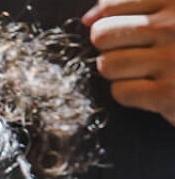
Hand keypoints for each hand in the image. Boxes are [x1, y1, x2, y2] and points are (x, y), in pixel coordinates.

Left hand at [84, 0, 174, 124]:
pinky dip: (129, 93)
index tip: (121, 29)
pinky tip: (150, 88)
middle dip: (111, 47)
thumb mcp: (174, 15)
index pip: (112, 3)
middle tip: (135, 52)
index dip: (107, 20)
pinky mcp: (168, 93)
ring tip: (143, 70)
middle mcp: (174, 25)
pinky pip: (120, 91)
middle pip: (102, 35)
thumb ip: (138, 4)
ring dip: (119, 72)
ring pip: (107, 64)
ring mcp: (172, 59)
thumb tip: (89, 18)